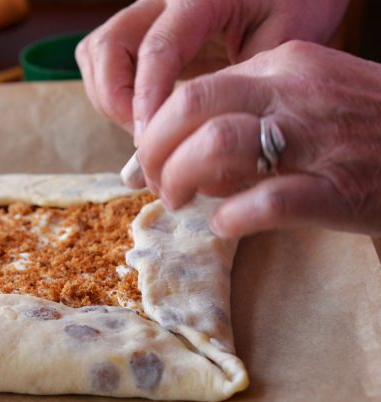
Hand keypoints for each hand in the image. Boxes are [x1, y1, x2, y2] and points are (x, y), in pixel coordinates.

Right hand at [75, 0, 347, 143]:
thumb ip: (238, 79)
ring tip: (146, 129)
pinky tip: (144, 114)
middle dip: (114, 99)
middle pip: (106, 46)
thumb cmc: (296, 4)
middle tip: (145, 137)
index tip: (150, 140)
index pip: (157, 48)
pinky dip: (112, 91)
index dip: (147, 99)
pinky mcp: (140, 28)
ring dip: (108, 97)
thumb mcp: (283, 38)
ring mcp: (145, 12)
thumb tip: (198, 129)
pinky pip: (104, 59)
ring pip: (96, 53)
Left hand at [137, 41, 380, 237]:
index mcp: (284, 64)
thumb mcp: (311, 94)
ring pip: (216, 143)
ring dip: (182, 179)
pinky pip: (266, 200)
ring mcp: (316, 139)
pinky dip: (233, 216)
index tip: (154, 161)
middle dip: (155, 151)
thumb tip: (183, 147)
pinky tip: (226, 225)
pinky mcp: (337, 189)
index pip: (192, 90)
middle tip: (158, 185)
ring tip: (183, 203)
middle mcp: (295, 92)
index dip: (158, 131)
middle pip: (189, 107)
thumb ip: (252, 109)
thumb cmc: (369, 129)